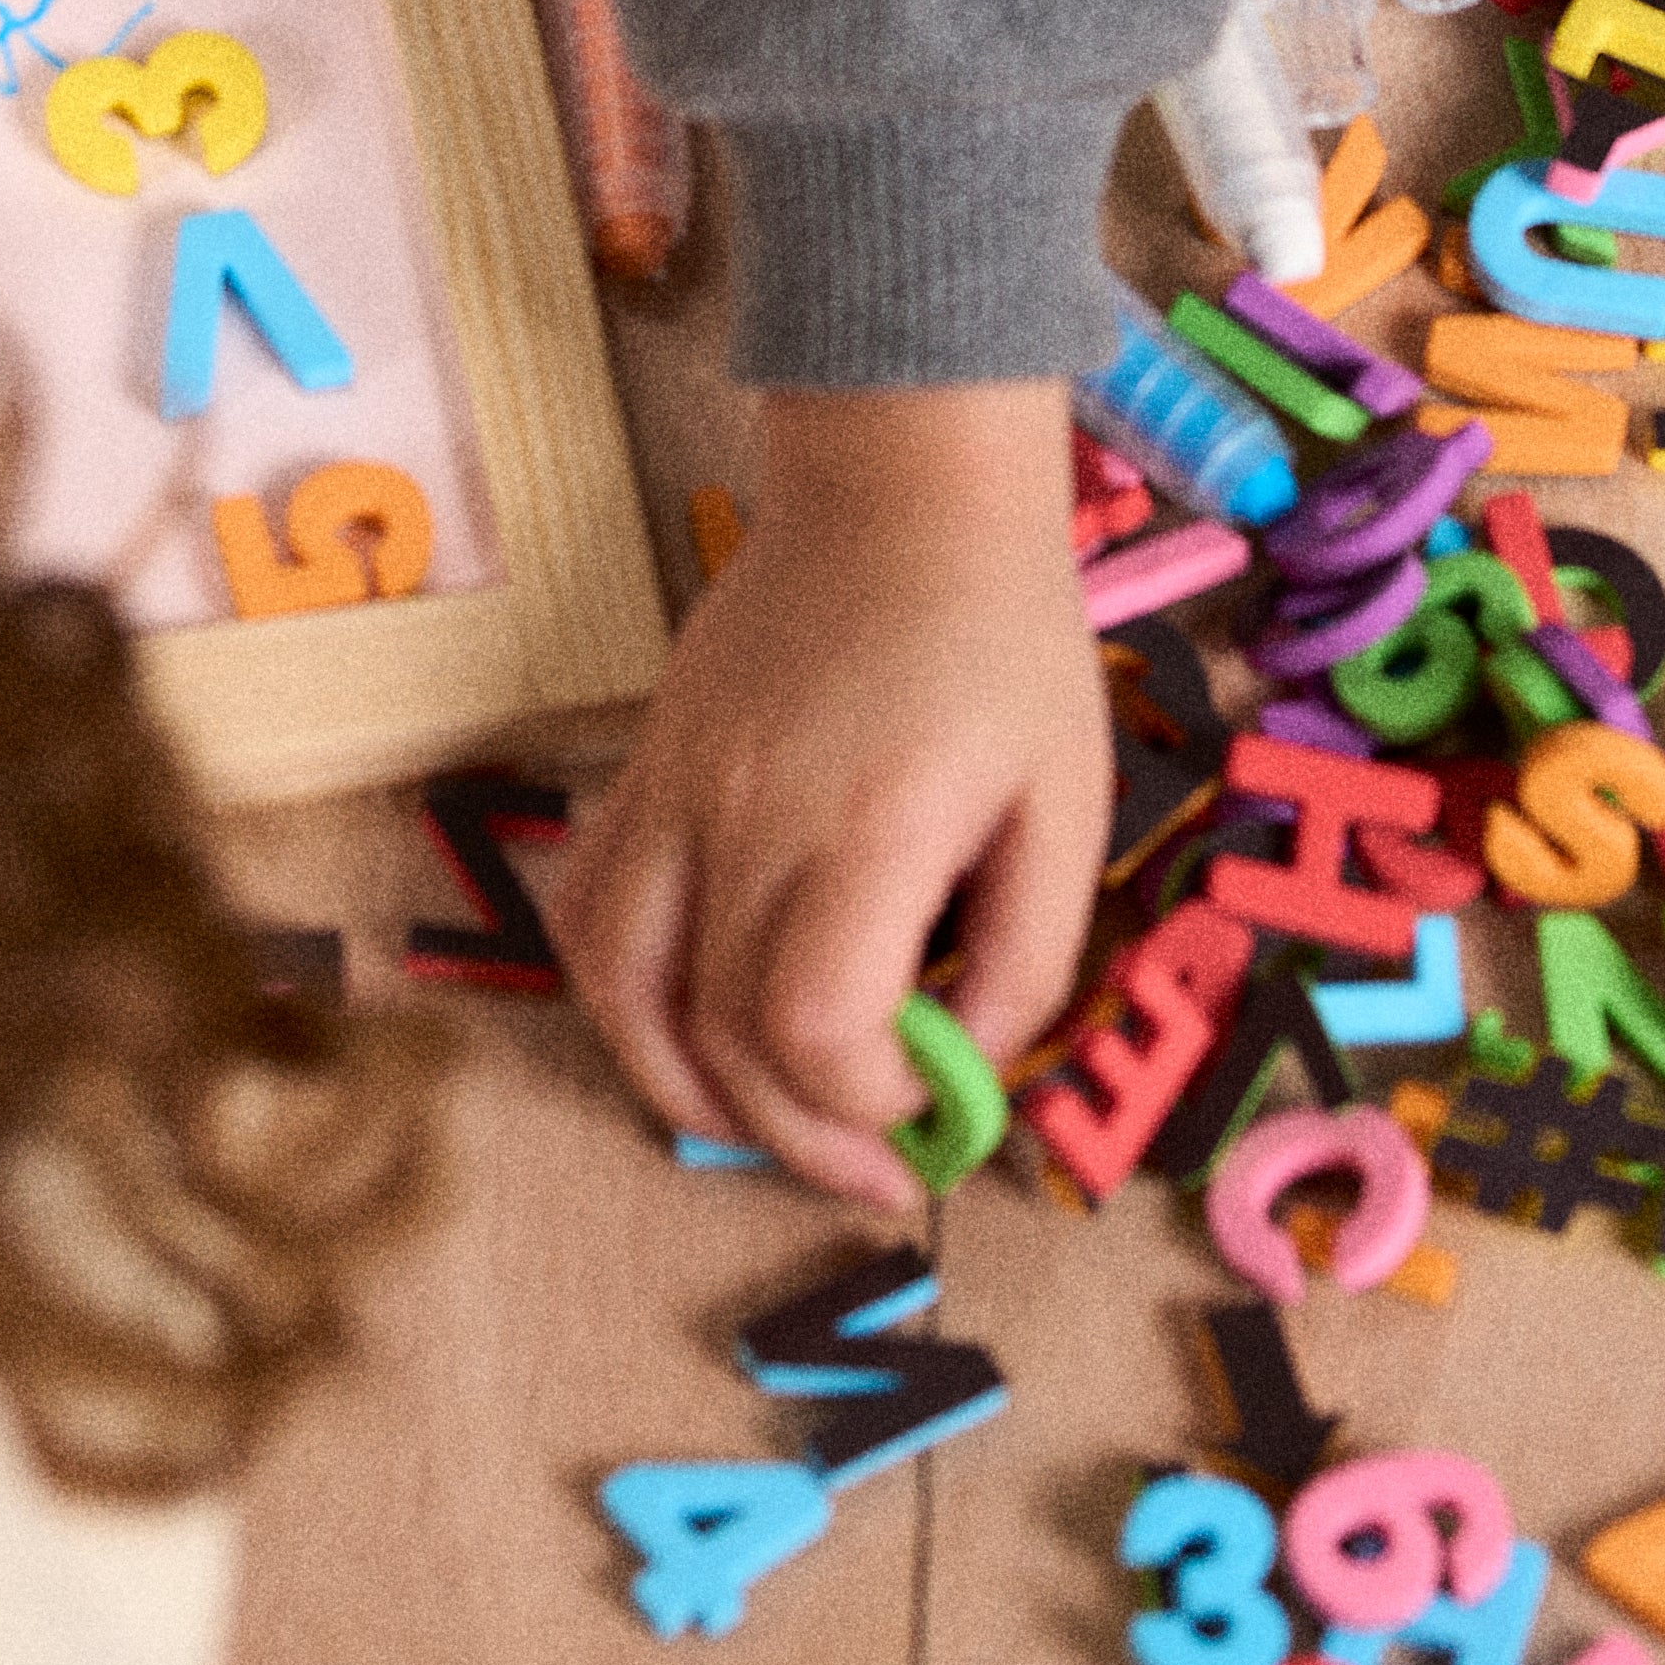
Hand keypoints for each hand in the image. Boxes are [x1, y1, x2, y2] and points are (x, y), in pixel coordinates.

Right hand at [552, 379, 1110, 1209]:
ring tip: (771, 1132)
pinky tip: (688, 1037)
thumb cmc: (1004, 644)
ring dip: (690, 1093)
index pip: (813, 1021)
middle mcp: (749, 816)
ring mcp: (676, 794)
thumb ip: (1032, 951)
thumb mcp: (1070, 801)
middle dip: (804, 1135)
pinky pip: (593, 917)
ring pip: (628, 992)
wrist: (902, 493)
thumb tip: (968, 1068)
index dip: (865, 1102)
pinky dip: (624, 1003)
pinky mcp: (644, 775)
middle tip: (882, 1171)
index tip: (935, 1109)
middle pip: (723, 1035)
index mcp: (872, 822)